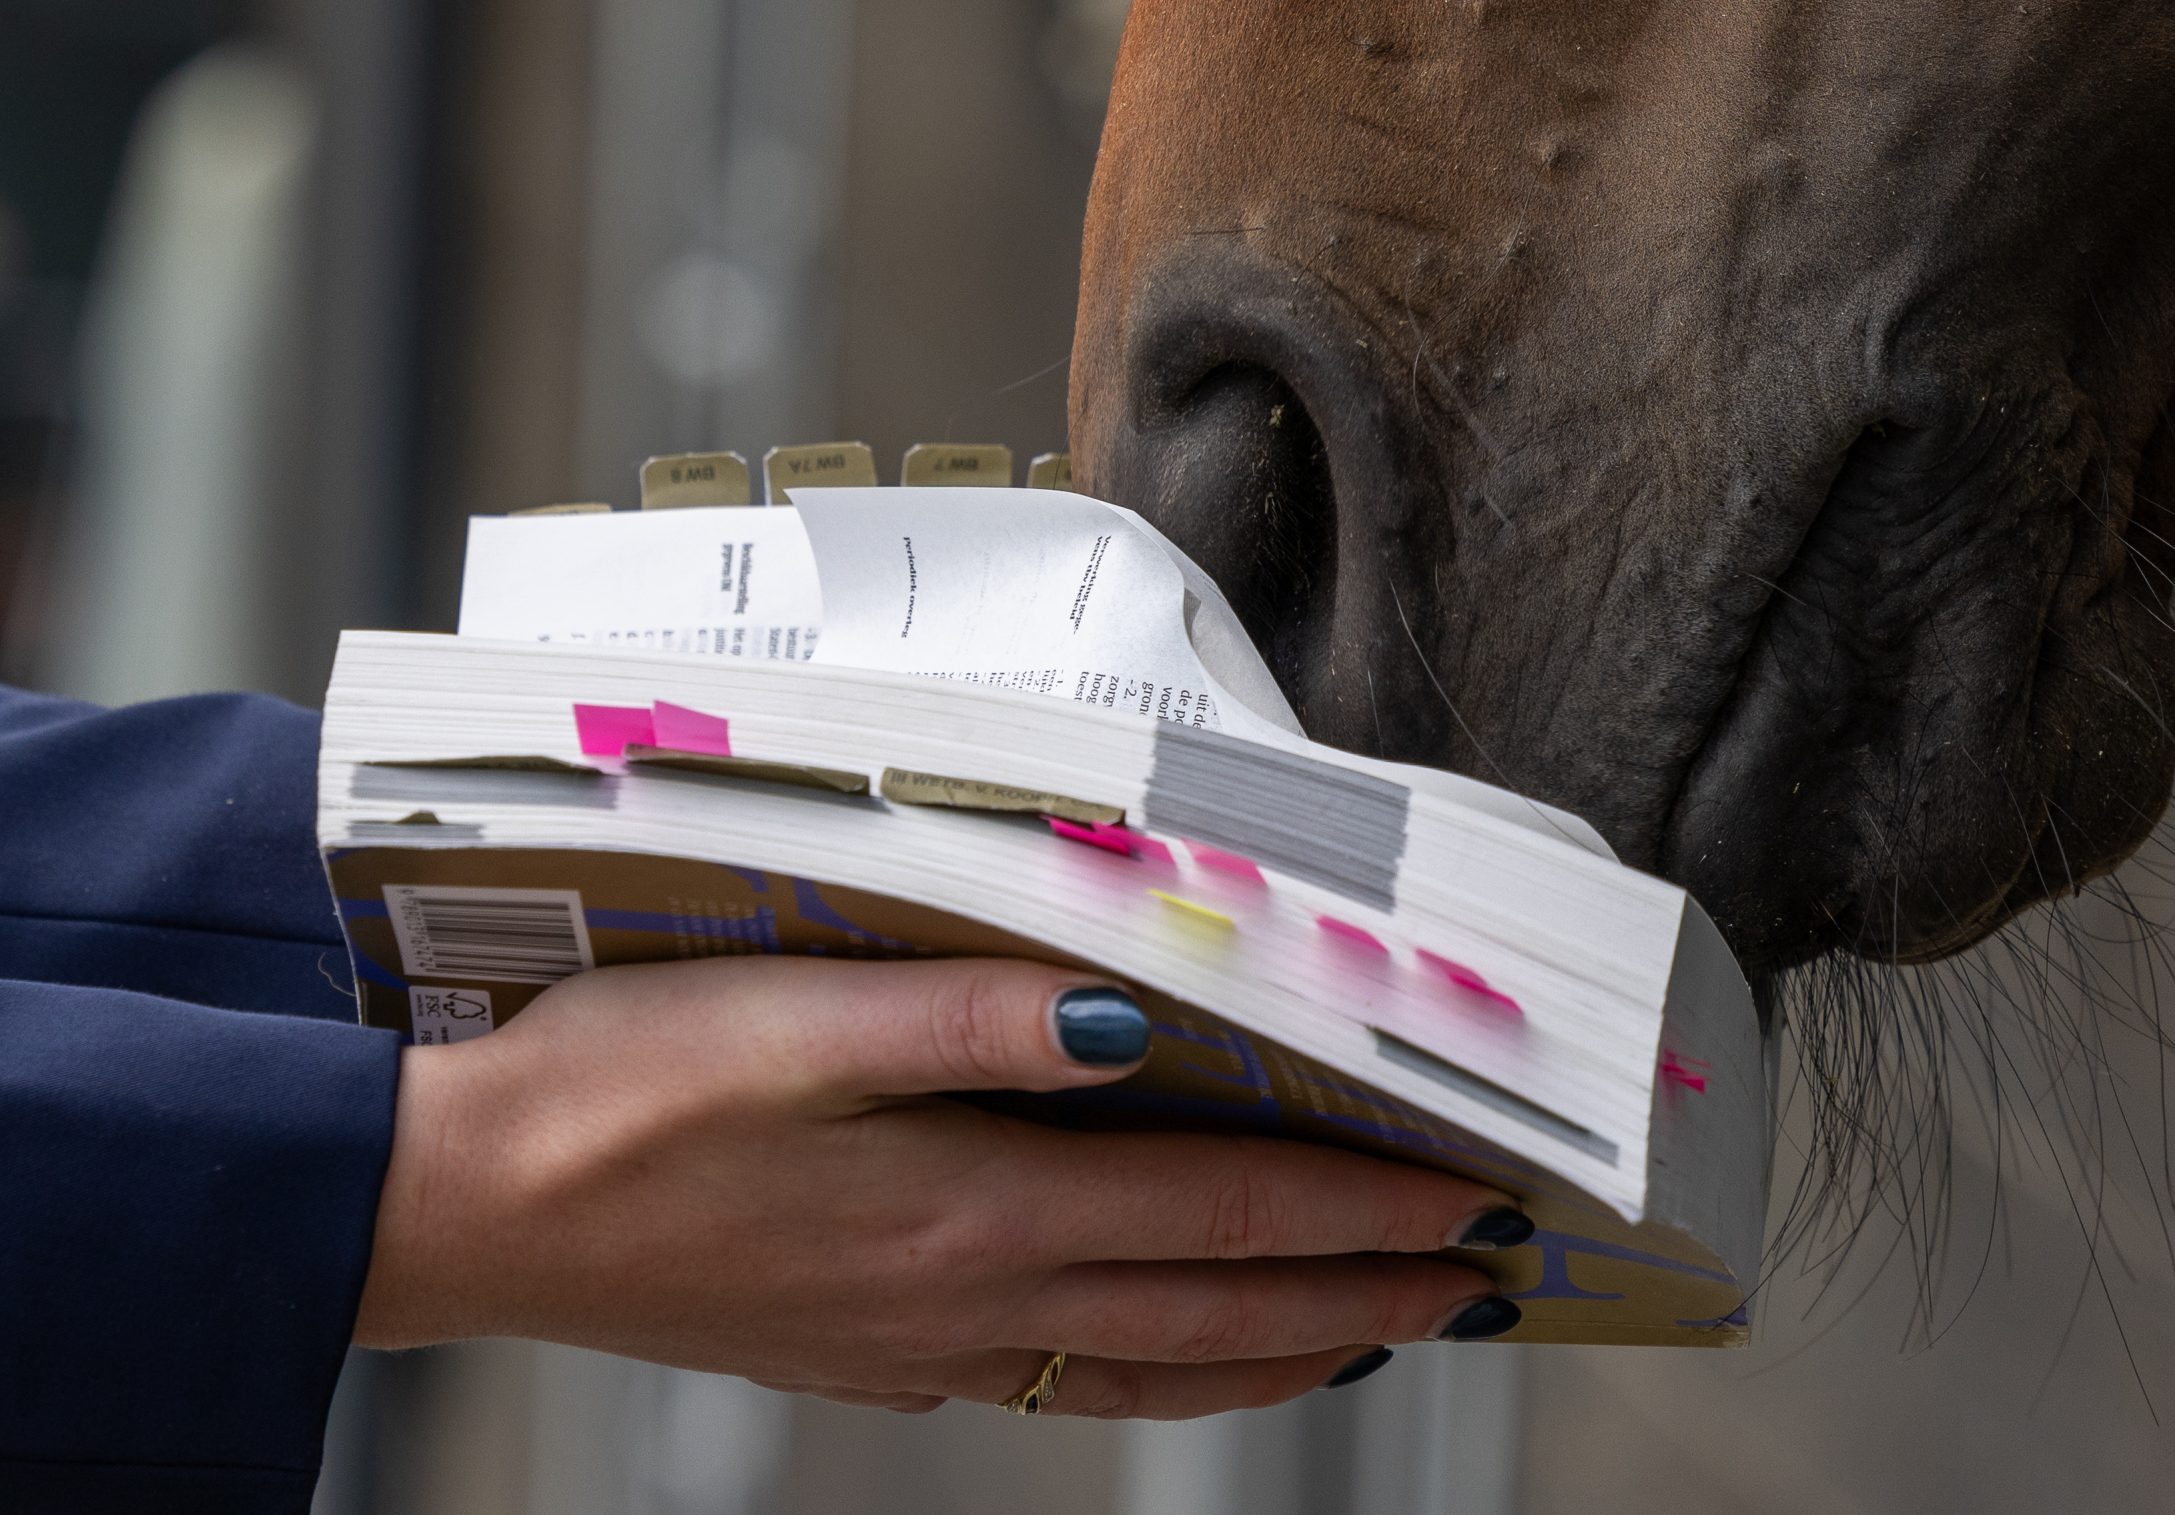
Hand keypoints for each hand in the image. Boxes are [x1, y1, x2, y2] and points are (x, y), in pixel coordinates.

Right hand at [355, 956, 1528, 1417]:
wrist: (473, 1210)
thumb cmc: (623, 1095)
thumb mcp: (801, 1021)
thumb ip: (980, 1017)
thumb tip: (1142, 1016)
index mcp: (976, 1207)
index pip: (1227, 1216)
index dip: (1367, 1209)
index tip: (1474, 1200)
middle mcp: (971, 1297)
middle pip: (1221, 1314)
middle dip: (1368, 1295)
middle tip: (1478, 1281)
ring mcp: (926, 1344)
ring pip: (1156, 1369)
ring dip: (1284, 1352)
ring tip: (1375, 1336)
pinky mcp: (874, 1353)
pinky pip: (1069, 1380)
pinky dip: (1164, 1375)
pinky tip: (1173, 1357)